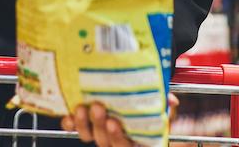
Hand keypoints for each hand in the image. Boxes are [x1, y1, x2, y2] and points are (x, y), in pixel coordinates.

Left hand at [61, 95, 177, 146]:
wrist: (123, 97)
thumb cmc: (147, 106)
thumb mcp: (161, 109)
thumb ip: (167, 106)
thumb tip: (171, 100)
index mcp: (134, 139)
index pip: (125, 145)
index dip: (117, 136)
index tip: (114, 122)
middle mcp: (114, 139)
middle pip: (104, 141)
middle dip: (99, 125)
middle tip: (98, 107)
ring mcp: (98, 133)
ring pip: (88, 136)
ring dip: (83, 123)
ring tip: (83, 107)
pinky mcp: (84, 124)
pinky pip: (73, 129)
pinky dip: (69, 122)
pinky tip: (67, 114)